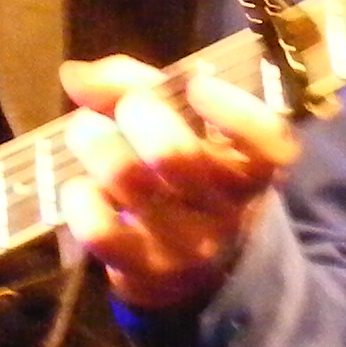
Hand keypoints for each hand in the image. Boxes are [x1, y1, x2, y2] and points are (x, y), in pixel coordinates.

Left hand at [55, 54, 299, 314]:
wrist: (190, 271)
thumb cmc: (188, 178)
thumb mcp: (185, 128)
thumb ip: (138, 87)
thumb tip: (76, 75)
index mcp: (251, 170)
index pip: (269, 146)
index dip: (234, 110)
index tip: (197, 84)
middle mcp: (227, 211)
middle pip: (175, 155)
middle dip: (136, 112)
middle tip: (125, 107)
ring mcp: (186, 246)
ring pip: (129, 180)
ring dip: (95, 142)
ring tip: (86, 131)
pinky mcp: (143, 271)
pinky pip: (99, 229)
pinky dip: (80, 197)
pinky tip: (83, 188)